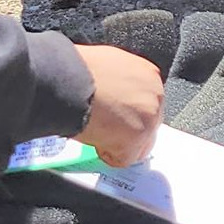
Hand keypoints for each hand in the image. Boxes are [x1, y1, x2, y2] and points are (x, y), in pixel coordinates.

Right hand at [73, 45, 164, 166]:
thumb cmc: (78, 70)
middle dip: (126, 130)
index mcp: (149, 75)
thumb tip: (115, 95)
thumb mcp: (108, 65)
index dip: (127, 114)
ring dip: (117, 143)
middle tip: (104, 127)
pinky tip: (94, 137)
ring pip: (138, 145)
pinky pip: (124, 158)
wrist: (67, 80)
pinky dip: (106, 154)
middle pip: (147, 126)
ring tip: (96, 131)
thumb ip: (120, 83)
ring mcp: (149, 119)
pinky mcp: (137, 139)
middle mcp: (155, 95)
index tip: (114, 116)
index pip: (146, 104)